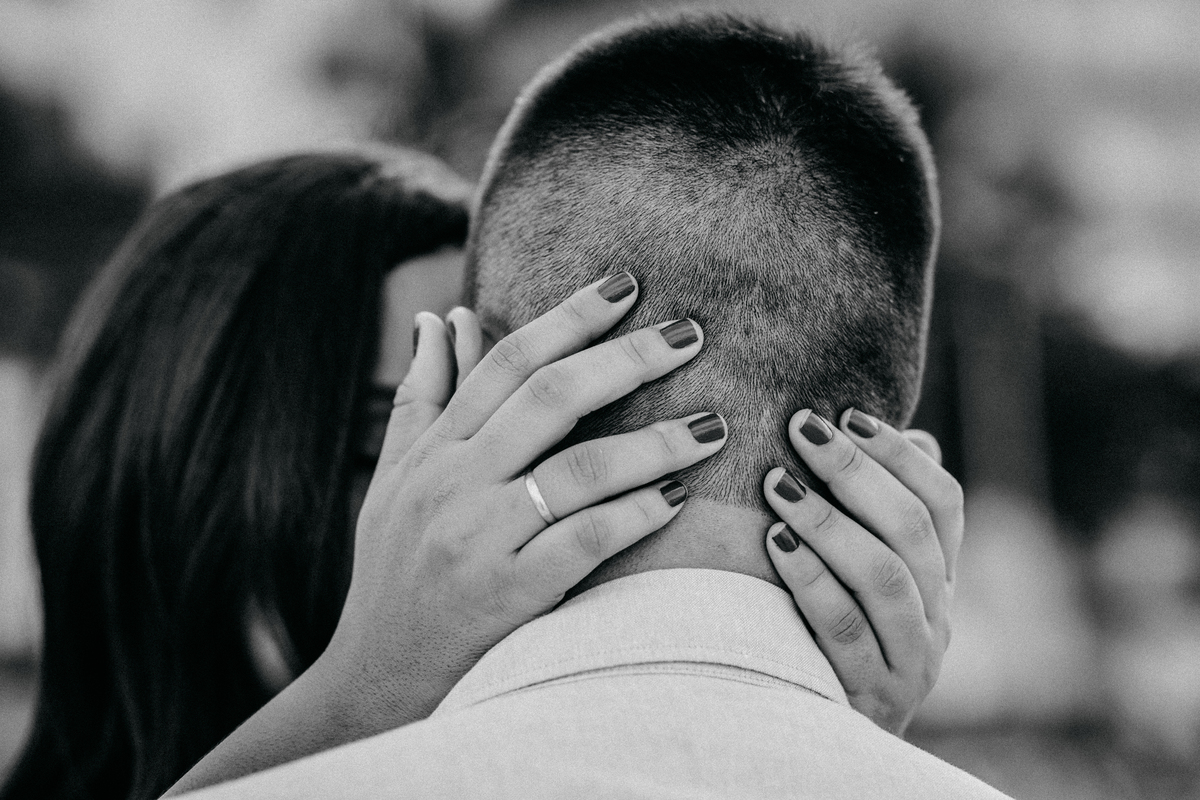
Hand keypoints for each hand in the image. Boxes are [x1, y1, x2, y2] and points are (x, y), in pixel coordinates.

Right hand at [166, 273, 727, 794]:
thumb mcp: (394, 478)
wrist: (373, 678)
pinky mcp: (508, 594)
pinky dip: (635, 513)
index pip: (508, 362)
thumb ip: (421, 396)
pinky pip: (585, 541)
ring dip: (656, 441)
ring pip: (581, 469)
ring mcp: (481, 538)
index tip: (626, 286)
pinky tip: (676, 498)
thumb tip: (435, 317)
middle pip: (552, 398)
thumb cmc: (392, 571)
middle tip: (692, 333)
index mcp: (434, 449)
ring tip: (713, 424)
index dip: (570, 317)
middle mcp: (455, 483)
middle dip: (628, 358)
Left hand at [762, 409, 961, 735]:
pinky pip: (842, 628)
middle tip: (801, 429)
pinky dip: (810, 580)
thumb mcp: (870, 578)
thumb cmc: (841, 635)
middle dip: (854, 473)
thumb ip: (882, 515)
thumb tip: (911, 435)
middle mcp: (938, 615)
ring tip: (778, 482)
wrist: (836, 740)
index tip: (846, 413)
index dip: (898, 455)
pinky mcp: (870, 693)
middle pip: (910, 530)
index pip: (943, 502)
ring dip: (828, 522)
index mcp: (942, 578)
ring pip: (883, 576)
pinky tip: (775, 542)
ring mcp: (910, 658)